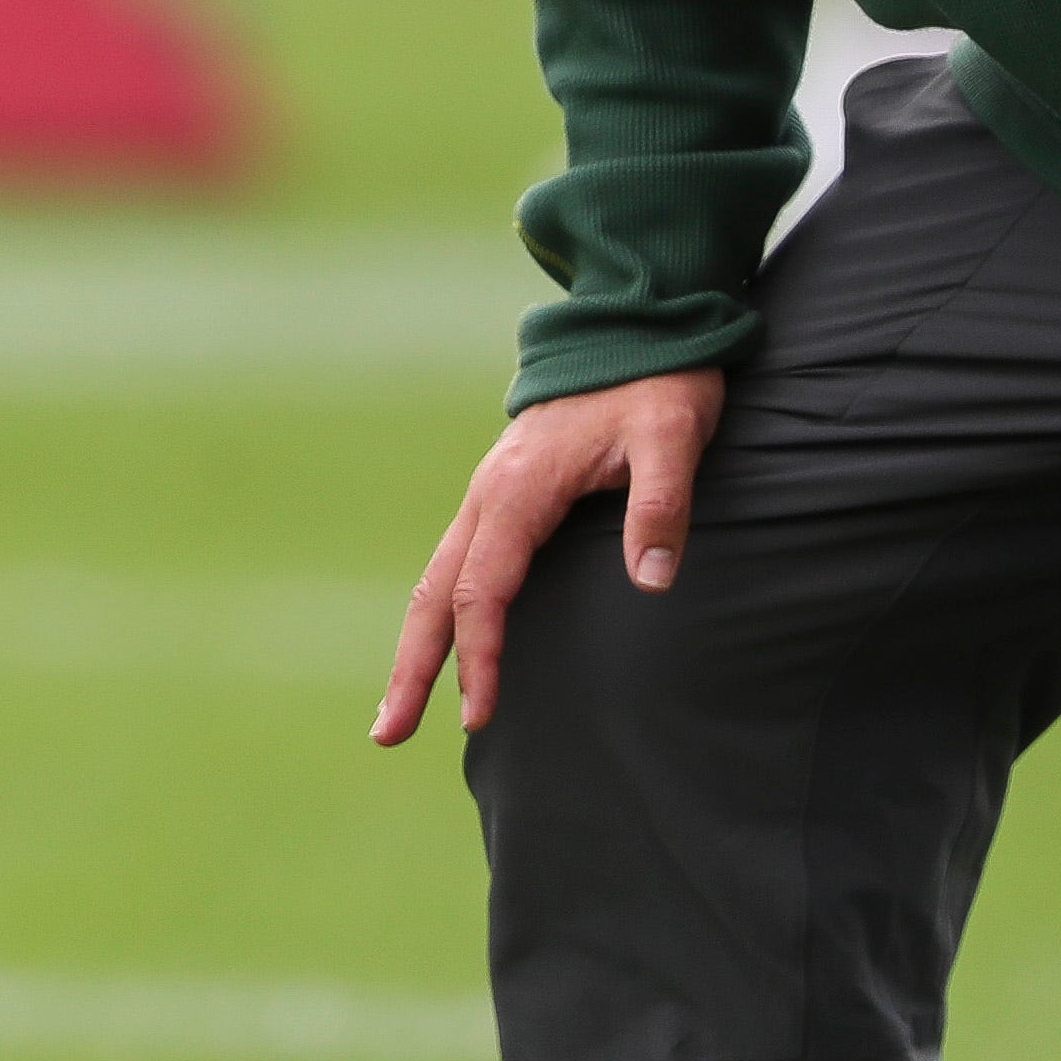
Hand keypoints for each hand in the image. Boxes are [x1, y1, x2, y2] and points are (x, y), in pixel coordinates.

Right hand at [374, 369, 721, 744]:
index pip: (485, 590)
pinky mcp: (502, 495)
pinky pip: (457, 564)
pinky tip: (446, 648)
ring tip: (396, 712)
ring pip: (436, 580)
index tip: (480, 718)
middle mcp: (489, 494)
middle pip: (435, 594)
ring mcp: (489, 494)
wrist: (633, 324)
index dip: (481, 658)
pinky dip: (441, 614)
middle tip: (387, 736)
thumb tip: (651, 582)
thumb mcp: (672, 435)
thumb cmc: (656, 382)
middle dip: (410, 667)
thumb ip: (660, 505)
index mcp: (519, 488)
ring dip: (416, 646)